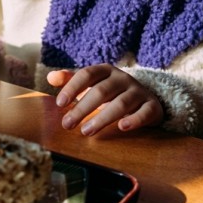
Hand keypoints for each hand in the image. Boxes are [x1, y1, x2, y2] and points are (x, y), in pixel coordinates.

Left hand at [46, 64, 163, 134]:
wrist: (145, 98)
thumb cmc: (110, 92)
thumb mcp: (92, 83)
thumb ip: (71, 80)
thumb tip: (51, 78)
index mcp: (106, 70)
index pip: (87, 74)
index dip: (73, 87)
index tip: (60, 103)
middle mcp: (122, 78)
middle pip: (101, 91)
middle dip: (82, 108)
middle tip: (67, 124)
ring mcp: (138, 92)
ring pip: (121, 104)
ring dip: (102, 118)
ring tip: (86, 131)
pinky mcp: (152, 106)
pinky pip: (144, 113)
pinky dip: (134, 120)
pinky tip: (122, 127)